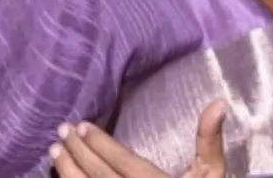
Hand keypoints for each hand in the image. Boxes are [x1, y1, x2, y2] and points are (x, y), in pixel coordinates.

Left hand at [51, 100, 226, 177]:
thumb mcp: (212, 174)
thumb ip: (209, 141)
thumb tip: (218, 103)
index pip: (123, 162)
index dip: (101, 143)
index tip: (81, 125)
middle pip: (100, 175)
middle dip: (79, 152)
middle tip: (61, 131)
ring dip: (68, 172)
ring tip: (54, 152)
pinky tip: (61, 177)